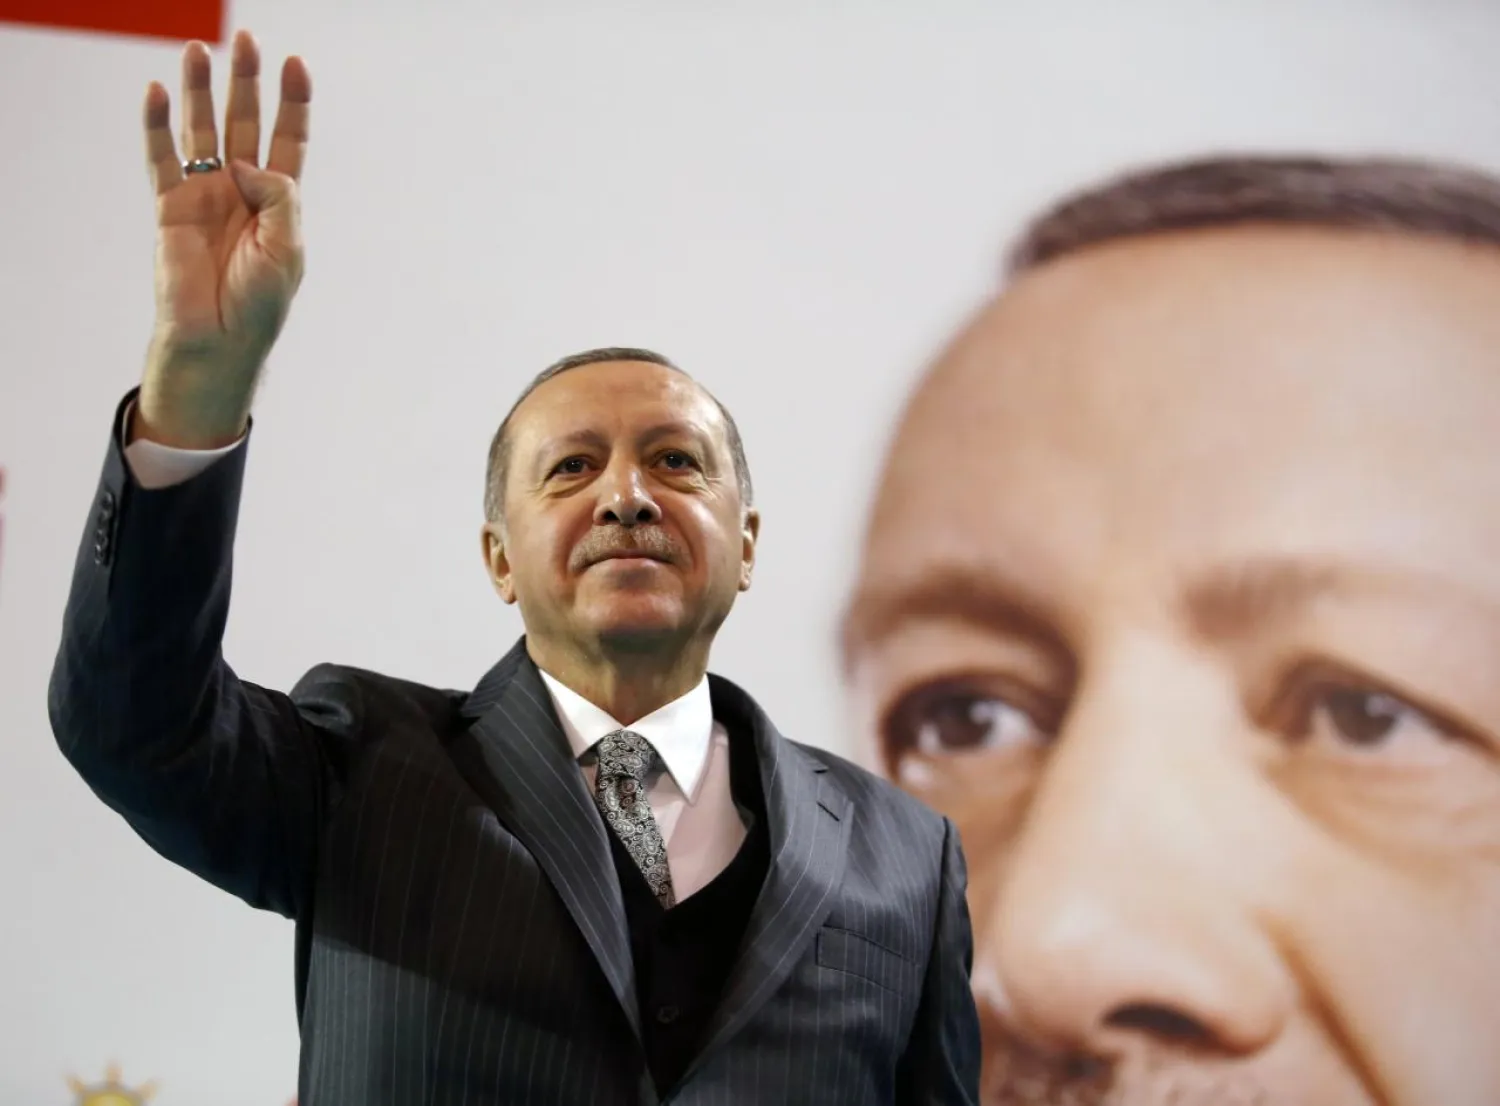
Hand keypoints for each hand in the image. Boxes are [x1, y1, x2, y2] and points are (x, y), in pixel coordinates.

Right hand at [134, 29, 310, 448]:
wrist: (219, 342)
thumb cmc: (260, 304)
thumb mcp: (288, 248)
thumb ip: (278, 197)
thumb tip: (243, 161)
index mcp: (279, 202)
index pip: (288, 139)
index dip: (293, 103)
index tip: (296, 63)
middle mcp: (242, 192)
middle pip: (244, 124)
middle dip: (245, 83)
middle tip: (245, 41)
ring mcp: (204, 196)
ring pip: (202, 131)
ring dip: (199, 92)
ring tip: (197, 50)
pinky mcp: (170, 209)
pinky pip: (160, 159)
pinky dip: (155, 126)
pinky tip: (154, 92)